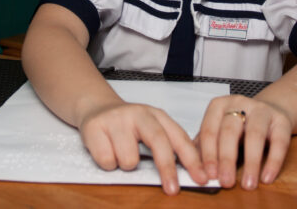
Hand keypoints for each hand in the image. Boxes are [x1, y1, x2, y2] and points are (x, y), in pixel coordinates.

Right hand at [79, 101, 207, 194]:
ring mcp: (116, 119)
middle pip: (158, 142)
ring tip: (120, 152)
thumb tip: (189, 173)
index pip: (178, 137)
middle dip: (167, 170)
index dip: (192, 159)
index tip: (202, 178)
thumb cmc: (128, 125)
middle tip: (172, 190)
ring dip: (126, 165)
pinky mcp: (95, 127)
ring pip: (129, 159)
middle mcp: (138, 113)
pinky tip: (106, 149)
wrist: (96, 106)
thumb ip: (168, 145)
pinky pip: (107, 161)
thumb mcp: (151, 128)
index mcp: (157, 115)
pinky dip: (108, 163)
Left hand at [196, 95, 293, 188]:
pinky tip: (266, 177)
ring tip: (248, 184)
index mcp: (218, 106)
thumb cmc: (239, 126)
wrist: (270, 111)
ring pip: (255, 135)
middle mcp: (239, 104)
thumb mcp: (219, 131)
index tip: (208, 175)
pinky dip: (273, 162)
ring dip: (251, 162)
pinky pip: (279, 142)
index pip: (209, 130)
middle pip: (230, 131)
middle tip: (225, 182)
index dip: (208, 155)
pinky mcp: (281, 121)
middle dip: (226, 159)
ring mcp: (262, 110)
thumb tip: (196, 171)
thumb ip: (205, 147)